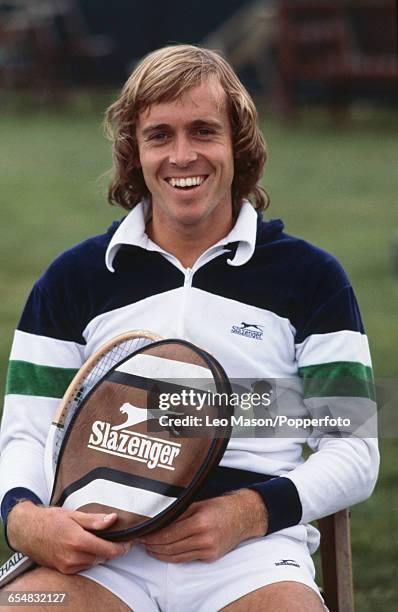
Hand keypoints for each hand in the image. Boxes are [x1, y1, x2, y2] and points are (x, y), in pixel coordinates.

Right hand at [7, 501, 131, 573]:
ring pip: (94, 563)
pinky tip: (86, 547)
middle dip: (111, 549)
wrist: (27, 531)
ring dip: (100, 554)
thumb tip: (113, 519)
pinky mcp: (63, 570)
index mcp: (78, 541)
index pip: (108, 551)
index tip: (128, 542)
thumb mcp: (74, 514)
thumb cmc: (50, 520)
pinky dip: (89, 558)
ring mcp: (67, 566)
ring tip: (99, 540)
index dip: (121, 548)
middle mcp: (73, 557)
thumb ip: (95, 520)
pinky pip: (83, 566)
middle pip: (103, 558)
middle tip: (116, 538)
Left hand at [139, 489, 267, 563]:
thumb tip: (157, 519)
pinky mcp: (210, 557)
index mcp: (200, 522)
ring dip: (160, 554)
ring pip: (176, 556)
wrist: (243, 517)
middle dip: (153, 546)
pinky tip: (164, 553)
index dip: (152, 536)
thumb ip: (178, 513)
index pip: (168, 534)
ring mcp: (208, 550)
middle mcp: (204, 538)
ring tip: (149, 548)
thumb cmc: (220, 507)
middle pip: (170, 547)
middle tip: (141, 541)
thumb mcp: (198, 504)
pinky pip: (186, 559)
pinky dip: (173, 557)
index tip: (142, 534)